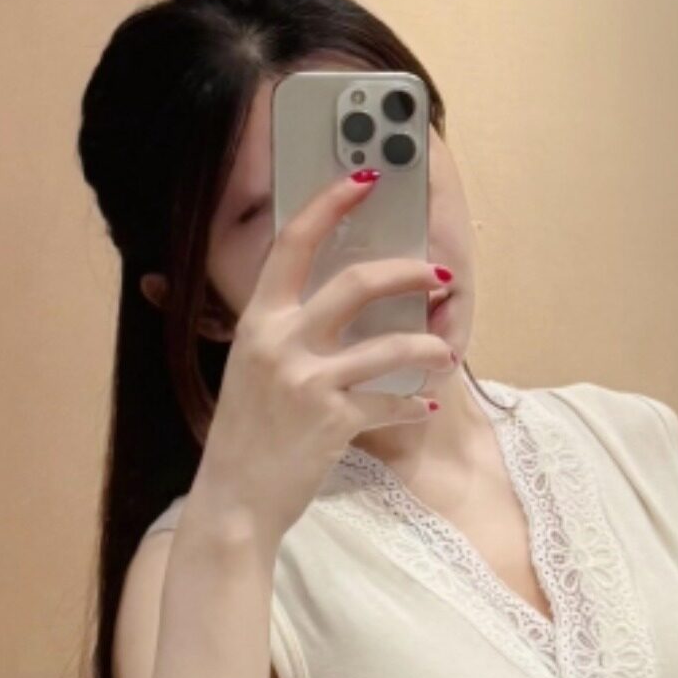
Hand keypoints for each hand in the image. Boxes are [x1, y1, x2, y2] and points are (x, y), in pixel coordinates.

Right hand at [192, 165, 458, 544]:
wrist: (233, 500)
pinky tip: (423, 407)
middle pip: (355, 283)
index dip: (332, 203)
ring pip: (389, 347)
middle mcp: (279, 342)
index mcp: (258, 321)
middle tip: (439, 274)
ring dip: (428, 348)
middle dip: (407, 273)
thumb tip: (337, 301)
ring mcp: (307, 382)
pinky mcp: (332, 422)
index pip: (293, 243)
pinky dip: (412, 405)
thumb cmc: (246, 433)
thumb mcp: (252, 368)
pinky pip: (390, 403)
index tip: (366, 177)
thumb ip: (285, 331)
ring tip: (445, 351)